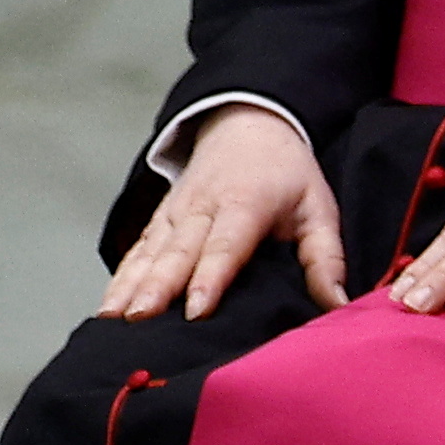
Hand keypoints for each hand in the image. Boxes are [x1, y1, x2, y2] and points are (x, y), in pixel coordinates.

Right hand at [102, 105, 346, 320]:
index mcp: (245, 203)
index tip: (195, 310)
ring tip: (110, 319)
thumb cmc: (288, 174)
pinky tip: (106, 306)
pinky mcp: (160, 219)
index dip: (210, 278)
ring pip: (150, 252)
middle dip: (157, 287)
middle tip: (139, 319)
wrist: (248, 125)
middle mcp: (202, 207)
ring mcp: (175, 212)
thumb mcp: (319, 209)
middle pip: (177, 252)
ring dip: (130, 285)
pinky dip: (121, 277)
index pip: (225, 246)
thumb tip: (338, 305)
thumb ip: (327, 258)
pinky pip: (138, 251)